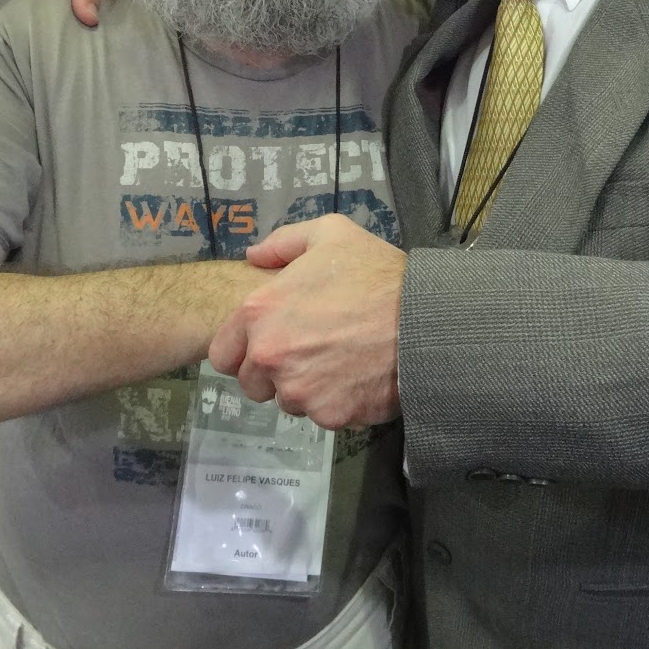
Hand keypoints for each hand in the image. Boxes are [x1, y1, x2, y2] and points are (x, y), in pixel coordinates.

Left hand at [209, 215, 406, 429]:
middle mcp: (269, 356)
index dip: (244, 350)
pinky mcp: (328, 415)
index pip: (223, 354)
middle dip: (273, 373)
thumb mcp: (330, 233)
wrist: (424, 319)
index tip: (270, 343)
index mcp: (259, 313)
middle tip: (309, 352)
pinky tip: (356, 378)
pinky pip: (320, 415)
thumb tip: (252, 256)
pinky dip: (335, 402)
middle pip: (252, 384)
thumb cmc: (375, 273)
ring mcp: (298, 390)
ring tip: (337, 363)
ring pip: (287, 401)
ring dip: (304, 389)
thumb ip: (283, 243)